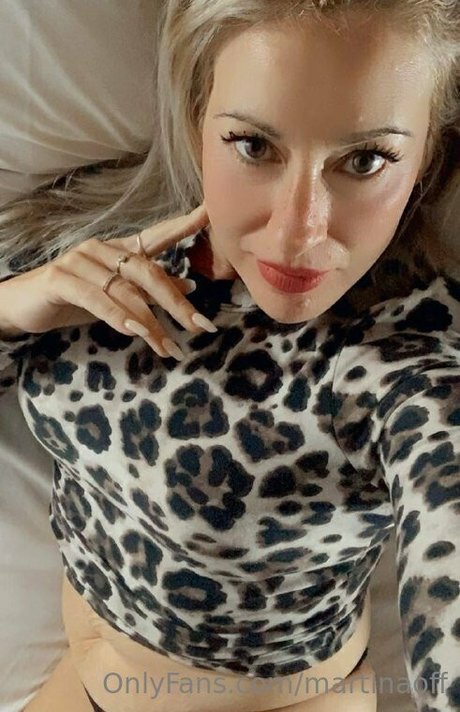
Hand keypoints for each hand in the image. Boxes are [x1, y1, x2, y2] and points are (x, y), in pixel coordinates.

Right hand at [0, 204, 214, 358]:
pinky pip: (97, 299)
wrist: (24, 305)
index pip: (157, 235)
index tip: (209, 213)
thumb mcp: (118, 296)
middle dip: (176, 302)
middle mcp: (102, 248)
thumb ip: (150, 290)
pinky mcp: (61, 278)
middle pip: (148, 272)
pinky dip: (118, 317)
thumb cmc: (75, 299)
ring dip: (150, 323)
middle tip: (200, 326)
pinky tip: (134, 333)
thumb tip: (191, 288)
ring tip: (167, 347)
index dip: (183, 224)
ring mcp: (80, 261)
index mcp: (119, 249)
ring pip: (125, 291)